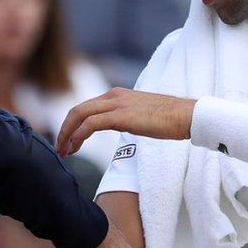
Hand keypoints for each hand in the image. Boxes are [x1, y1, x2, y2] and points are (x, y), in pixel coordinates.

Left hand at [56, 88, 196, 156]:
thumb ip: (128, 118)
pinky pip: (90, 125)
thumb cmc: (170, 119)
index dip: (73, 124)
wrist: (187, 116)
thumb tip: (123, 127)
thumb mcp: (142, 115)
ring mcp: (116, 104)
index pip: (87, 107)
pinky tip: (75, 148)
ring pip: (79, 115)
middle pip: (77, 110)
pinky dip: (77, 136)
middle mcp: (113, 96)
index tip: (69, 141)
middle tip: (60, 148)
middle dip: (64, 130)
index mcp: (118, 95)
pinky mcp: (120, 116)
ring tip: (64, 152)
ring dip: (67, 135)